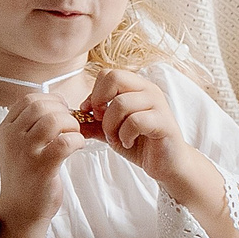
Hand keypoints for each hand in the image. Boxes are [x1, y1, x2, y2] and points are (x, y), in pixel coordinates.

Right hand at [0, 91, 83, 225]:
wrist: (20, 211)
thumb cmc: (26, 177)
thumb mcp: (18, 147)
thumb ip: (29, 126)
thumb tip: (57, 106)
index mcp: (5, 130)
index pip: (28, 99)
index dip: (51, 100)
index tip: (62, 110)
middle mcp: (12, 138)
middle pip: (41, 106)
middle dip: (63, 111)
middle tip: (71, 125)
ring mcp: (25, 152)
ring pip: (54, 120)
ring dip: (72, 124)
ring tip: (74, 135)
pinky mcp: (42, 167)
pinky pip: (65, 142)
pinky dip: (77, 140)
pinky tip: (77, 147)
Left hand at [84, 68, 201, 196]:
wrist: (167, 164)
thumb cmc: (142, 144)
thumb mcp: (111, 131)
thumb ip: (93, 123)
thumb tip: (71, 118)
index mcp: (136, 87)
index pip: (108, 73)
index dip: (94, 93)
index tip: (93, 114)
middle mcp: (148, 90)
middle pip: (114, 78)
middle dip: (100, 102)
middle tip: (102, 122)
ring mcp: (158, 104)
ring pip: (122, 103)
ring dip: (111, 125)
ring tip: (116, 138)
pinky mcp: (164, 122)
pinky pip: (135, 121)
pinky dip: (125, 135)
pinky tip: (128, 142)